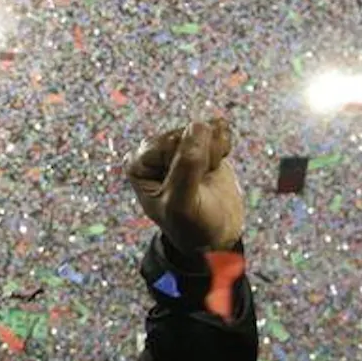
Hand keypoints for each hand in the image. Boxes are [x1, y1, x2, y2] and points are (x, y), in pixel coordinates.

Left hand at [124, 119, 243, 252]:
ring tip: (205, 177)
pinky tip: (215, 165)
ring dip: (214, 154)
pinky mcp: (201, 142)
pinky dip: (224, 147)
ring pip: (206, 128)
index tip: (184, 187)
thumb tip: (198, 125)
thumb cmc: (190, 224)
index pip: (168, 142)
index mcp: (137, 163)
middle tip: (198, 184)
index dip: (186, 164)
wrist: (213, 235)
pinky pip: (219, 127)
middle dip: (202, 158)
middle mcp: (153, 150)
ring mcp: (177, 144)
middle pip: (188, 132)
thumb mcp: (182, 203)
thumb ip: (187, 166)